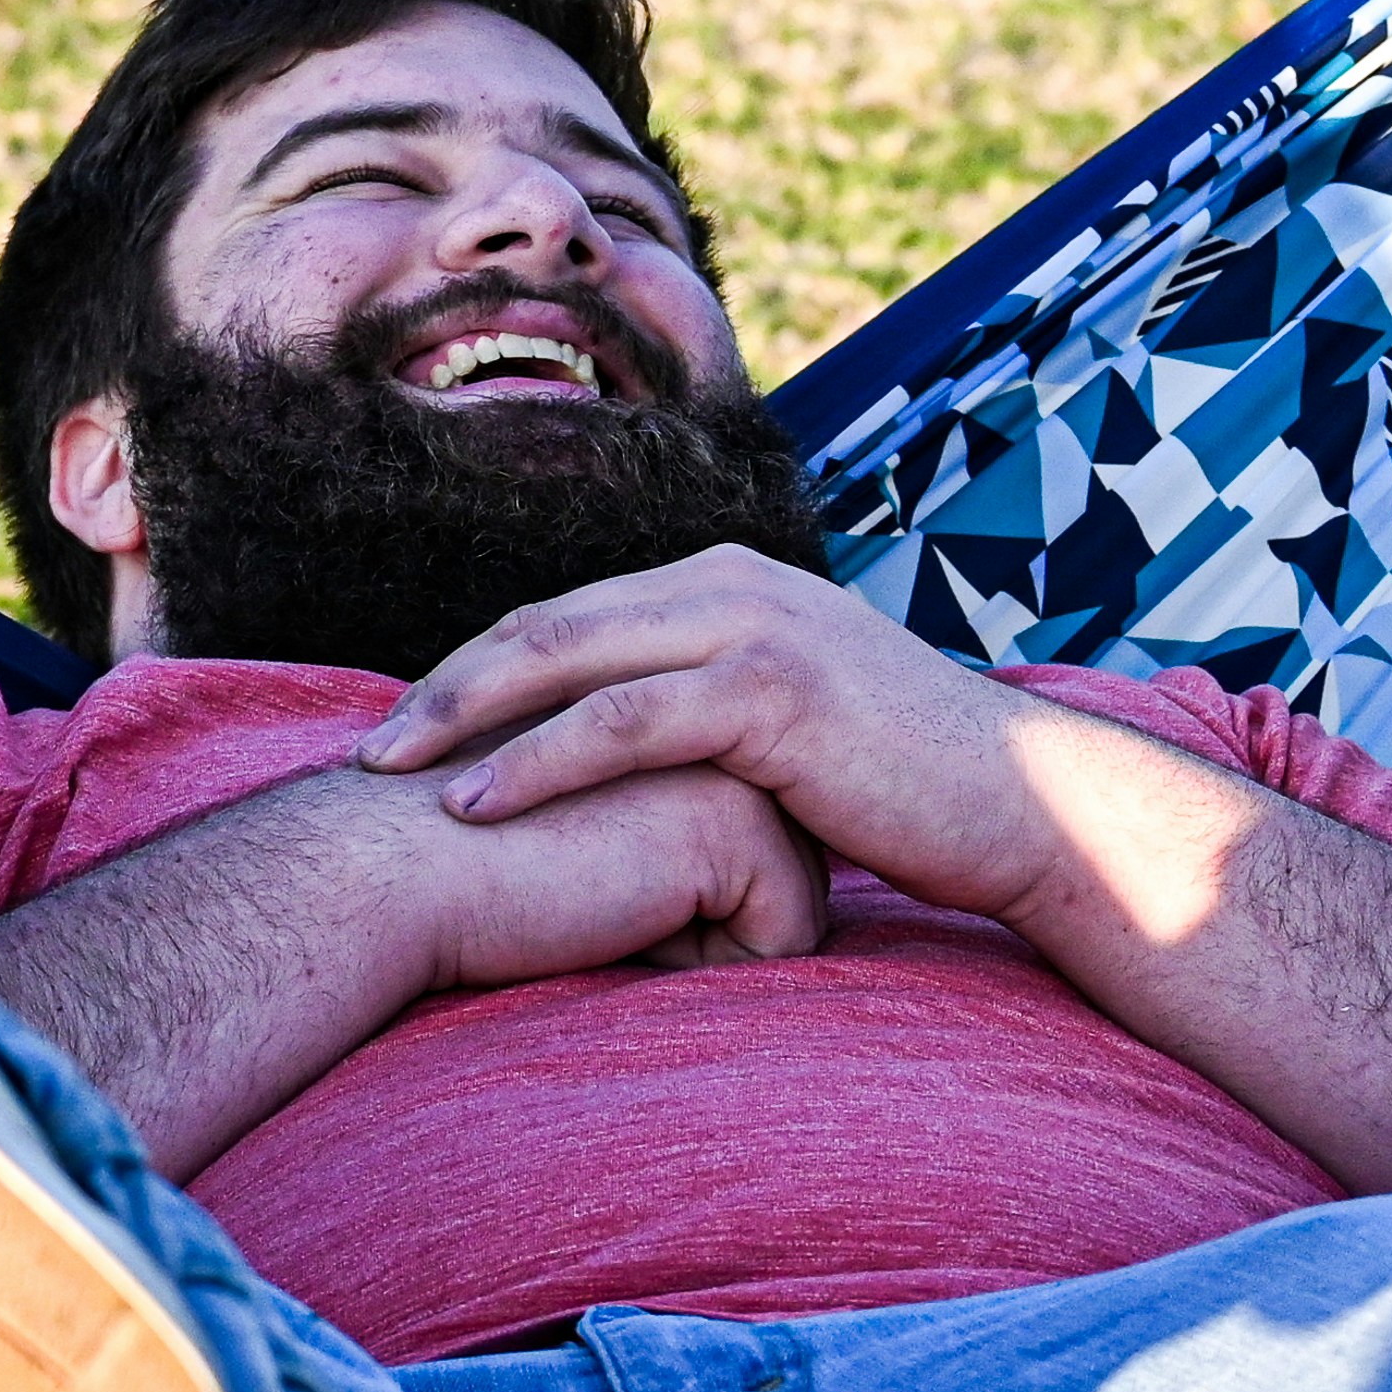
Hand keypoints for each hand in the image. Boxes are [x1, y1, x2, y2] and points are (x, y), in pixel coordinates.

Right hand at [0, 747, 822, 1182]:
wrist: (392, 867)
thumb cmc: (468, 865)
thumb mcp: (586, 827)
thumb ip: (657, 822)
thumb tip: (738, 886)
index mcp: (680, 705)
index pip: (753, 844)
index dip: (690, 898)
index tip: (597, 881)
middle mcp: (718, 718)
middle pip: (788, 879)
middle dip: (709, 922)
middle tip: (591, 889)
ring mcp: (735, 761)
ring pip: (796, 914)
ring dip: (702, 943)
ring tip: (597, 900)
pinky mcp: (734, 821)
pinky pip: (782, 945)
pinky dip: (702, 964)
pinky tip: (613, 919)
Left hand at [356, 545, 1191, 937]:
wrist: (1029, 809)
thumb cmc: (912, 794)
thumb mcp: (797, 734)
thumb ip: (715, 723)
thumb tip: (637, 774)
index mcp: (727, 583)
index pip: (570, 619)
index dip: (480, 671)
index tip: (408, 732)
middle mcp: (731, 582)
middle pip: (546, 624)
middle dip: (445, 686)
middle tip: (362, 748)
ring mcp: (751, 624)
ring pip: (565, 659)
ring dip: (463, 717)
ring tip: (387, 773)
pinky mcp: (771, 688)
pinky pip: (620, 722)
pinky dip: (535, 762)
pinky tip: (474, 803)